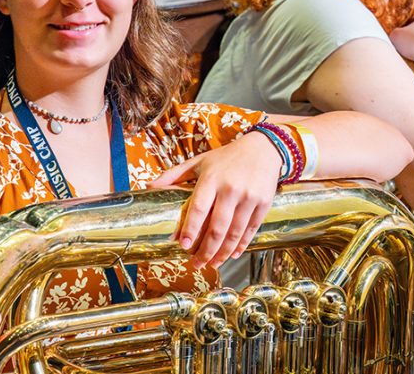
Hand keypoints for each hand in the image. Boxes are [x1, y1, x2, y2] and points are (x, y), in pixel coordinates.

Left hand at [147, 130, 281, 268]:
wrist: (263, 149)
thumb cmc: (227, 157)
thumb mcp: (200, 161)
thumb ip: (175, 174)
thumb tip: (149, 186)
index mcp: (211, 179)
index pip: (198, 208)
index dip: (190, 229)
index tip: (183, 245)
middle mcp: (230, 189)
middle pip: (216, 227)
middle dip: (206, 250)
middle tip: (196, 264)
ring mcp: (248, 197)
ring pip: (234, 233)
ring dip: (222, 252)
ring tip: (213, 264)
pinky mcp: (263, 203)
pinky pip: (251, 229)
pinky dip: (241, 245)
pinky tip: (232, 254)